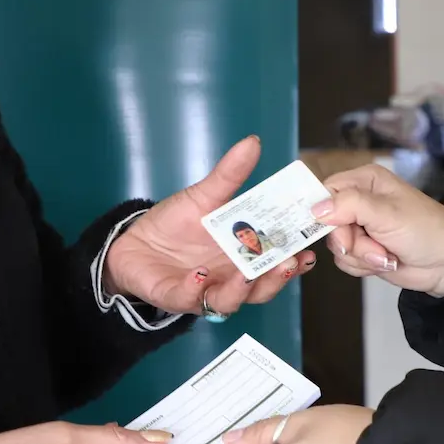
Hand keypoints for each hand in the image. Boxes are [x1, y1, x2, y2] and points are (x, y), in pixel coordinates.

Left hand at [102, 136, 315, 318]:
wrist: (134, 242)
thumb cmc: (175, 224)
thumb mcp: (205, 196)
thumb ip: (230, 175)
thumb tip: (252, 142)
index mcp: (243, 257)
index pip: (276, 264)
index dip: (295, 262)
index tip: (309, 251)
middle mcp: (229, 279)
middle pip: (261, 288)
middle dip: (275, 279)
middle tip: (287, 263)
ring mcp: (204, 291)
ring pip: (230, 301)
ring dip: (241, 290)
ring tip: (246, 274)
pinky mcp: (175, 297)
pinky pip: (188, 299)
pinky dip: (195, 290)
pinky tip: (199, 275)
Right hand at [312, 166, 443, 295]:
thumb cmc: (425, 229)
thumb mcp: (387, 213)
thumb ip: (350, 206)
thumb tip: (315, 209)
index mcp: (364, 181)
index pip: (325, 191)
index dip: (322, 212)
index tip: (330, 228)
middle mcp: (359, 202)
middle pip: (327, 223)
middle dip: (350, 240)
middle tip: (374, 245)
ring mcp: (360, 228)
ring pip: (336, 246)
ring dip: (361, 256)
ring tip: (387, 255)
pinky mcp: (363, 251)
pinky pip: (345, 261)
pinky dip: (363, 266)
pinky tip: (385, 263)